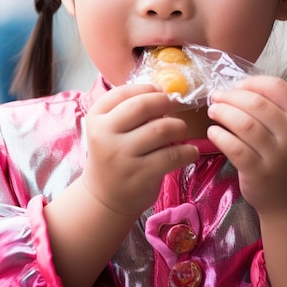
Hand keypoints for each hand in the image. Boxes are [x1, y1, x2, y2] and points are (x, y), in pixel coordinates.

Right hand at [81, 83, 198, 217]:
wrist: (104, 198)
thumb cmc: (113, 155)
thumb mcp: (110, 129)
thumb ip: (129, 110)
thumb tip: (164, 92)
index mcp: (96, 118)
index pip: (122, 93)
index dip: (147, 88)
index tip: (161, 92)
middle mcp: (105, 135)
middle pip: (142, 106)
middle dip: (164, 102)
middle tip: (174, 106)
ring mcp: (121, 156)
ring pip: (161, 130)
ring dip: (179, 126)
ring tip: (181, 130)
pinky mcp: (140, 175)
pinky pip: (172, 156)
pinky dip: (188, 151)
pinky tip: (191, 152)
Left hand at [206, 75, 286, 217]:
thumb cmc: (286, 159)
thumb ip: (272, 109)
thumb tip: (234, 89)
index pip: (277, 86)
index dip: (252, 82)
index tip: (236, 86)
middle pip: (256, 103)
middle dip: (231, 96)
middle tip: (216, 97)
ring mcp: (278, 155)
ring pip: (244, 123)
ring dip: (223, 112)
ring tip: (213, 111)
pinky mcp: (259, 173)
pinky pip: (234, 148)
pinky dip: (220, 136)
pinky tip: (214, 132)